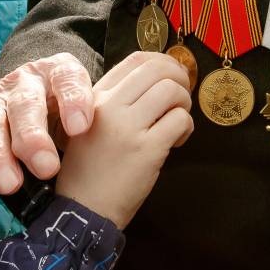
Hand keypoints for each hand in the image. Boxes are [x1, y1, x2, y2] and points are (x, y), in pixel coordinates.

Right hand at [0, 53, 94, 200]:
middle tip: (46, 168)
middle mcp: (22, 83)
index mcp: (55, 72)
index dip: (72, 100)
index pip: (66, 78)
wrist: (37, 94)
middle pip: (24, 104)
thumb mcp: (86, 107)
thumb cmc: (68, 111)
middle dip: (32, 137)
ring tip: (10, 186)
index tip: (80, 128)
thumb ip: (95, 123)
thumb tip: (106, 158)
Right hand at [54, 50, 192, 228]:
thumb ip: (115, 101)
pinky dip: (185, 127)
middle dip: (179, 77)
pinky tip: (177, 140)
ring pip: (171, 91)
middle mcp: (110, 106)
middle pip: (157, 69)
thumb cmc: (89, 169)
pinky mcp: (146, 150)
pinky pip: (179, 120)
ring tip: (177, 120)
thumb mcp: (88, 124)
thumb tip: (156, 81)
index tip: (171, 75)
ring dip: (184, 102)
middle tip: (183, 94)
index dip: (161, 62)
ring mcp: (128, 127)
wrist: (84, 209)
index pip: (136, 60)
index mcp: (96, 97)